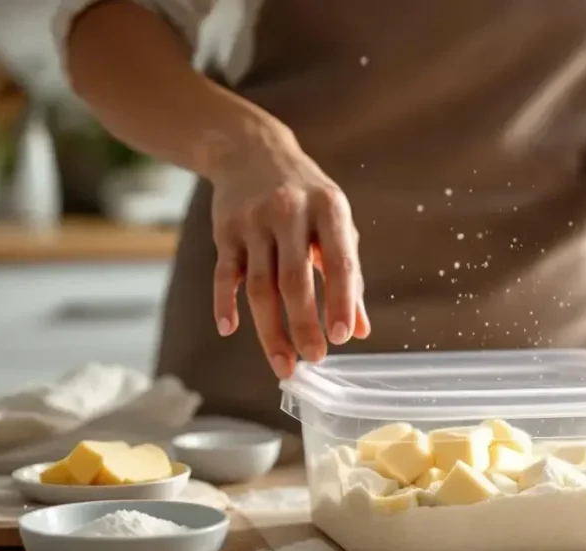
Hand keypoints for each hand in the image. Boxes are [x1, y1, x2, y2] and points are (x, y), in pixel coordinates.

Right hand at [209, 126, 370, 379]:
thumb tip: (361, 329)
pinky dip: (224, 302)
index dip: (341, 301)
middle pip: (294, 280)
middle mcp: (290, 212)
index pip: (339, 262)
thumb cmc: (307, 197)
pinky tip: (230, 329)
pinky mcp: (225, 230)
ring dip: (270, 330)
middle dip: (304, 324)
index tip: (344, 336)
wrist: (252, 151)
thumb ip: (349, 276)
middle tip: (315, 359)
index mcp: (329, 210)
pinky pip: (224, 273)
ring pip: (260, 285)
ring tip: (285, 364)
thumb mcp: (336, 224)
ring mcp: (253, 221)